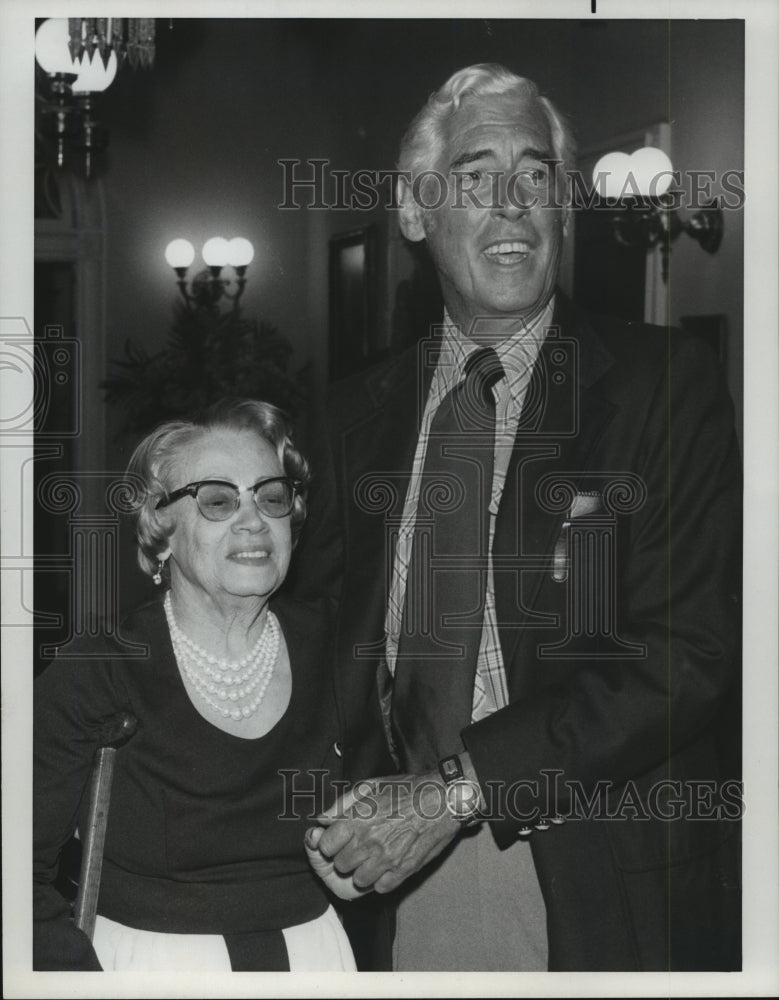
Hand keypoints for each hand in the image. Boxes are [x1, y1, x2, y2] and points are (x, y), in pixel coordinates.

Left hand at [310, 771, 461, 893]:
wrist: (442, 799)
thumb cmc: (406, 789)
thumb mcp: (370, 785)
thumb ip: (342, 803)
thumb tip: (322, 819)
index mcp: (358, 819)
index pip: (324, 846)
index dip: (329, 843)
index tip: (337, 839)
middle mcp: (369, 841)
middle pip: (340, 865)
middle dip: (345, 856)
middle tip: (357, 847)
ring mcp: (387, 858)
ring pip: (358, 880)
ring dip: (362, 870)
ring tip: (372, 857)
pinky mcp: (404, 870)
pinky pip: (381, 887)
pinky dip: (381, 879)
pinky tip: (387, 864)